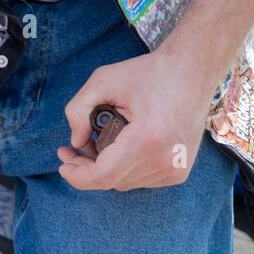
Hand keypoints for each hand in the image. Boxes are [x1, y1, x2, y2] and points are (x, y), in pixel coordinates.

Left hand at [56, 50, 217, 190]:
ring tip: (96, 143)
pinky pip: (142, 179)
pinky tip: (119, 147)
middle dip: (87, 168)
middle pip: (113, 181)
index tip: (62, 163)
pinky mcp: (180, 172)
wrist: (191, 71)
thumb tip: (76, 142)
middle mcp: (165, 161)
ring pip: (127, 182)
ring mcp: (176, 169)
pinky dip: (126, 168)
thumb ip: (78, 109)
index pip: (104, 176)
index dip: (77, 176)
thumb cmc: (148, 72)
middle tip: (73, 148)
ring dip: (107, 169)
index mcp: (147, 139)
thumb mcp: (104, 79)